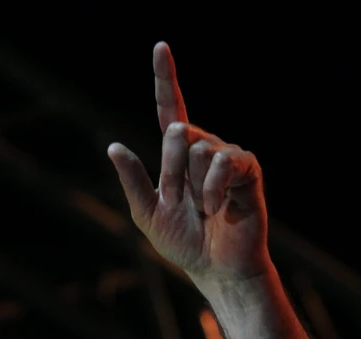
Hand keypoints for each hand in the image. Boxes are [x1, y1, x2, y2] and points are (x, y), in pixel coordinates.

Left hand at [108, 42, 270, 289]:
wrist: (215, 270)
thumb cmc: (184, 244)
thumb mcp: (148, 214)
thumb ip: (133, 182)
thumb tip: (113, 145)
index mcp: (178, 156)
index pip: (171, 109)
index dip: (165, 79)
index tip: (160, 47)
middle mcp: (203, 149)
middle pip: (178, 130)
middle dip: (170, 170)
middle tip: (177, 201)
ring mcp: (227, 157)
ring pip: (199, 147)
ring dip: (192, 185)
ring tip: (201, 210)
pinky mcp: (247, 170)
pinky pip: (224, 161)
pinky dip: (213, 187)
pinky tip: (217, 207)